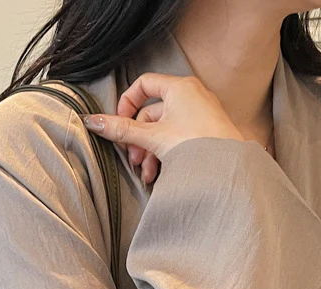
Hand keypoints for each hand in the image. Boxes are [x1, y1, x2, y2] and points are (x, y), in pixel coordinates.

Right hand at [81, 72, 244, 183]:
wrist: (227, 167)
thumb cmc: (196, 145)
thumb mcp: (150, 137)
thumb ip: (120, 129)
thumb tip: (93, 121)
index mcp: (179, 87)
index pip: (144, 84)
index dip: (127, 103)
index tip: (119, 123)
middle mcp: (191, 96)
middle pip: (150, 112)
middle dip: (137, 138)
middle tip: (131, 157)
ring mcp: (198, 114)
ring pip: (161, 129)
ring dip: (147, 151)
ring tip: (145, 171)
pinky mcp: (203, 132)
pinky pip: (175, 138)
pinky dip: (163, 153)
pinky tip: (157, 172)